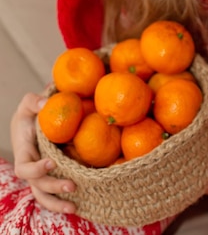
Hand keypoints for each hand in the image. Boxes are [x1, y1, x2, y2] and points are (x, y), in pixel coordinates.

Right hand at [11, 92, 76, 213]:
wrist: (35, 119)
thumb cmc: (31, 111)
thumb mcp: (28, 103)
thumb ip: (33, 101)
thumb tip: (45, 104)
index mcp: (23, 152)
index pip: (24, 168)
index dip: (36, 169)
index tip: (51, 162)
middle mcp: (31, 166)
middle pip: (37, 185)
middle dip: (53, 188)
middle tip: (72, 186)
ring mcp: (40, 173)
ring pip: (44, 195)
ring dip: (57, 204)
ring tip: (74, 208)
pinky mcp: (52, 174)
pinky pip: (54, 191)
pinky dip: (63, 199)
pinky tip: (80, 203)